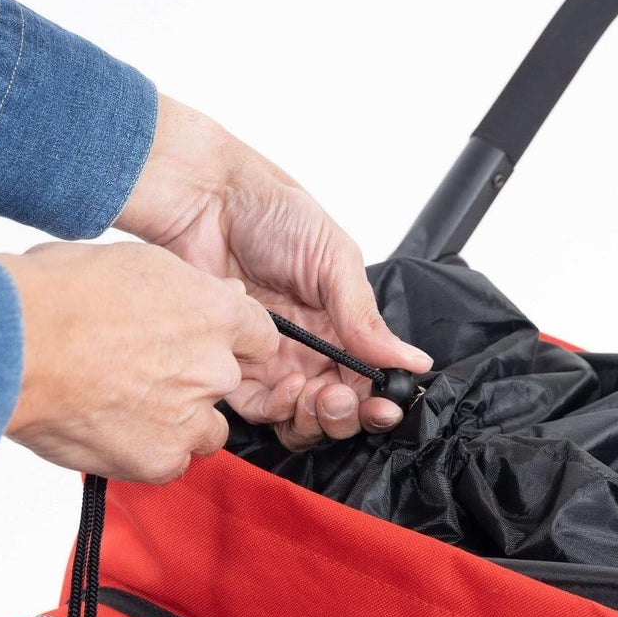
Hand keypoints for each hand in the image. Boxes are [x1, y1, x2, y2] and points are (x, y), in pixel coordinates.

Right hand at [0, 242, 278, 482]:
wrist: (13, 344)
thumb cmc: (59, 295)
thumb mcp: (136, 263)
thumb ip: (190, 288)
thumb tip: (222, 296)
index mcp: (216, 315)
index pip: (260, 336)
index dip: (234, 342)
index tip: (211, 345)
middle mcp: (215, 369)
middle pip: (225, 383)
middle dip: (194, 380)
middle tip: (141, 372)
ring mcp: (191, 418)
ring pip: (205, 428)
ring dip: (178, 421)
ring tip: (124, 405)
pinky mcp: (160, 458)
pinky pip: (170, 463)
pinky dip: (147, 453)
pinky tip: (111, 431)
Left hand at [115, 97, 431, 449]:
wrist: (205, 199)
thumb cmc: (271, 212)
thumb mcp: (335, 260)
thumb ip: (367, 318)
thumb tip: (412, 360)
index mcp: (340, 323)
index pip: (367, 379)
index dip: (377, 401)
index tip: (382, 407)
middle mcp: (308, 347)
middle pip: (336, 408)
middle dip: (344, 415)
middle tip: (340, 399)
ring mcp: (272, 358)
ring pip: (299, 416)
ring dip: (312, 417)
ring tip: (313, 395)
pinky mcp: (234, 363)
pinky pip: (258, 407)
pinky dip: (275, 408)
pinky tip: (283, 384)